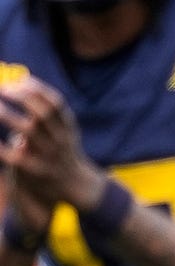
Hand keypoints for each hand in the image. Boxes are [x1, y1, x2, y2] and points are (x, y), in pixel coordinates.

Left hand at [0, 76, 104, 213]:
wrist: (75, 184)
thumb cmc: (63, 150)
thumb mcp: (64, 128)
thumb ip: (48, 110)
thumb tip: (21, 82)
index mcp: (67, 126)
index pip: (55, 102)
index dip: (37, 89)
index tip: (19, 81)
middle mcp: (60, 138)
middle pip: (43, 113)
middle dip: (22, 98)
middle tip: (3, 89)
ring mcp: (49, 154)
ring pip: (29, 131)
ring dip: (9, 117)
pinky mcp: (36, 170)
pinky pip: (16, 156)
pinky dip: (1, 146)